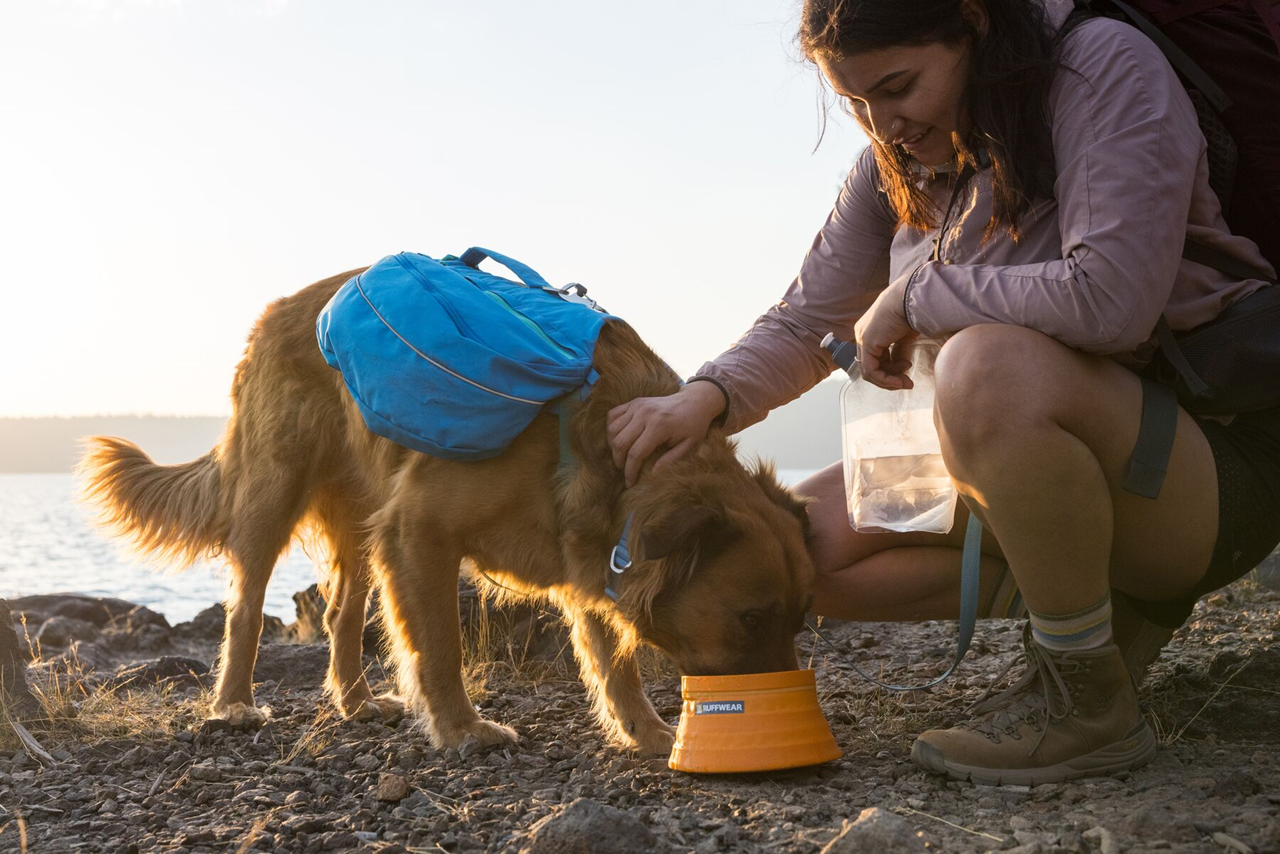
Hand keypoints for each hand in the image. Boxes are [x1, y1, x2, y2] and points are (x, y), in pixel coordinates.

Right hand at [606, 381, 725, 487]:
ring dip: (613, 446)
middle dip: (619, 461)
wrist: (695, 401)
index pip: (636, 453)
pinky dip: (611, 428)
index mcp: (659, 426)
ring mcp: (637, 406)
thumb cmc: (694, 425)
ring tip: (621, 456)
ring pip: (613, 429)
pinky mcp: (634, 402)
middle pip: (620, 442)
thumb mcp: (690, 445)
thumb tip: (652, 475)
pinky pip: (612, 415)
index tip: (630, 483)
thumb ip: (671, 460)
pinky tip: (619, 438)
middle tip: (624, 470)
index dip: (630, 471)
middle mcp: (645, 414)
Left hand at [854, 278, 917, 389]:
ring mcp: (861, 338)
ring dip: (889, 380)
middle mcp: (862, 334)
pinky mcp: (866, 342)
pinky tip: (900, 380)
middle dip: (890, 378)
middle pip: (872, 366)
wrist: (912, 297)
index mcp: (871, 330)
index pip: (876, 358)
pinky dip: (885, 380)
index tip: (907, 375)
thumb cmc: (912, 311)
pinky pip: (871, 371)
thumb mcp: (905, 336)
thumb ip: (900, 351)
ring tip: (906, 380)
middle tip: (906, 383)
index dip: (890, 371)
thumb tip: (903, 367)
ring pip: (870, 371)